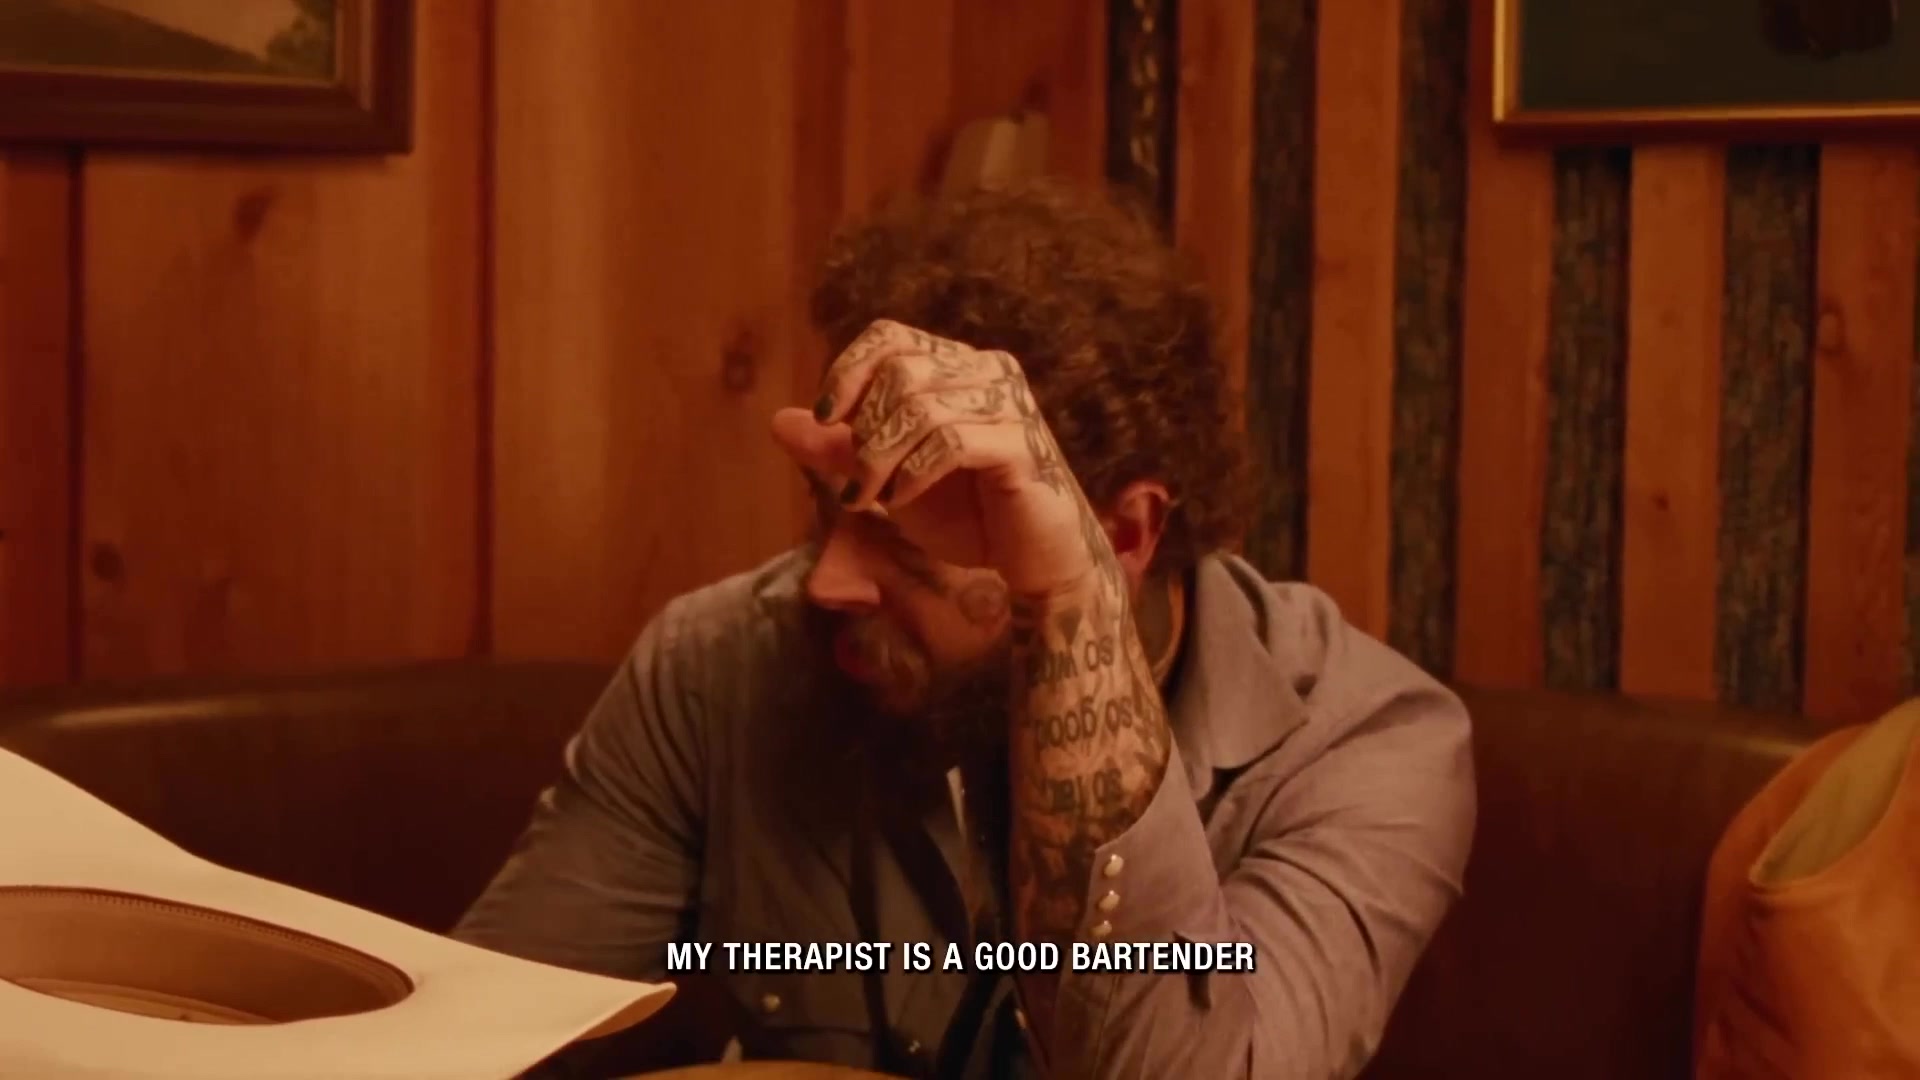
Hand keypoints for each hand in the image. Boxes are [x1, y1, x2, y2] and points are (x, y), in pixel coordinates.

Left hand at [771, 319, 1103, 598]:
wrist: (1035, 564)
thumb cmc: (970, 517)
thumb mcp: (890, 482)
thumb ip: (841, 451)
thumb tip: (781, 421)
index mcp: (958, 368)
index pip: (890, 337)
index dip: (848, 370)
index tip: (826, 418)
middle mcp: (989, 373)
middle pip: (900, 371)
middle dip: (863, 430)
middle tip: (855, 484)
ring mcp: (1010, 406)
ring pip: (921, 405)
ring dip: (880, 458)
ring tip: (869, 499)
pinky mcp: (1023, 446)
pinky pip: (952, 441)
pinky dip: (914, 473)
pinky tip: (902, 501)